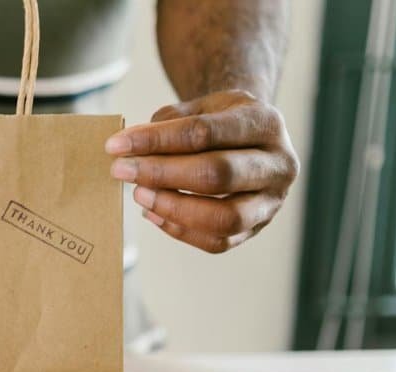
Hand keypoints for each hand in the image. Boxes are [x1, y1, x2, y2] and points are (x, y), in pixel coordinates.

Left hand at [104, 89, 298, 252]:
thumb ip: (168, 122)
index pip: (204, 132)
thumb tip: (129, 148)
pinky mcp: (257, 228)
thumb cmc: (219, 122)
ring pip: (223, 217)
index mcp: (264, 122)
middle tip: (122, 171)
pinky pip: (217, 241)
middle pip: (217, 174)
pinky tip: (152, 213)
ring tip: (139, 194)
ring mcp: (272, 201)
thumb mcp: (200, 106)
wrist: (251, 140)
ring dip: (172, 208)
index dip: (156, 140)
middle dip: (161, 174)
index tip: (116, 146)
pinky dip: (179, 230)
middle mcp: (278, 163)